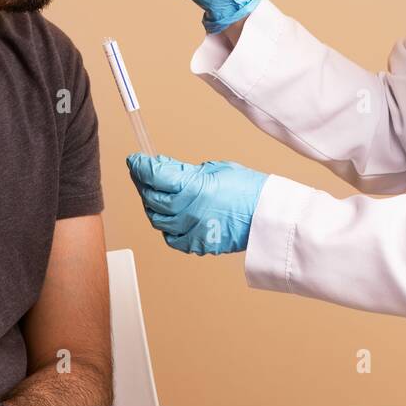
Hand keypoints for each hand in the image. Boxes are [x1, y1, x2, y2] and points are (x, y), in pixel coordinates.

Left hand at [126, 153, 267, 254]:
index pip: (154, 175)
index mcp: (193, 187)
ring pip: (157, 219)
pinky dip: (166, 227)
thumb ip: (187, 172)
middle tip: (141, 174)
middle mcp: (188, 211)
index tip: (135, 160)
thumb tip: (166, 168)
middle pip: (151, 197)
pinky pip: (171, 238)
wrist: (269, 216)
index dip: (140, 166)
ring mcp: (192, 230)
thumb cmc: (249, 189)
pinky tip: (170, 217)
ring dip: (152, 204)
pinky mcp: (198, 245)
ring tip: (154, 194)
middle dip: (142, 183)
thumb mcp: (216, 169)